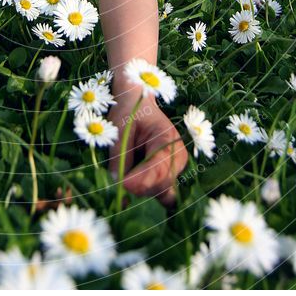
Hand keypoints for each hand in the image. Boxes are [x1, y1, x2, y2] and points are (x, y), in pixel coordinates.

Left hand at [108, 90, 187, 206]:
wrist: (138, 103)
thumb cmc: (129, 113)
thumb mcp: (119, 130)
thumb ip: (119, 157)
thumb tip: (117, 184)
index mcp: (167, 139)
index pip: (158, 168)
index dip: (140, 180)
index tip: (122, 185)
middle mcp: (178, 156)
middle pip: (162, 184)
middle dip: (140, 187)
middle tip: (118, 183)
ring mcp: (176, 167)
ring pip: (162, 192)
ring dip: (143, 191)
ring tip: (125, 179)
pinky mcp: (169, 175)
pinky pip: (162, 192)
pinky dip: (148, 193)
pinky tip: (133, 186)